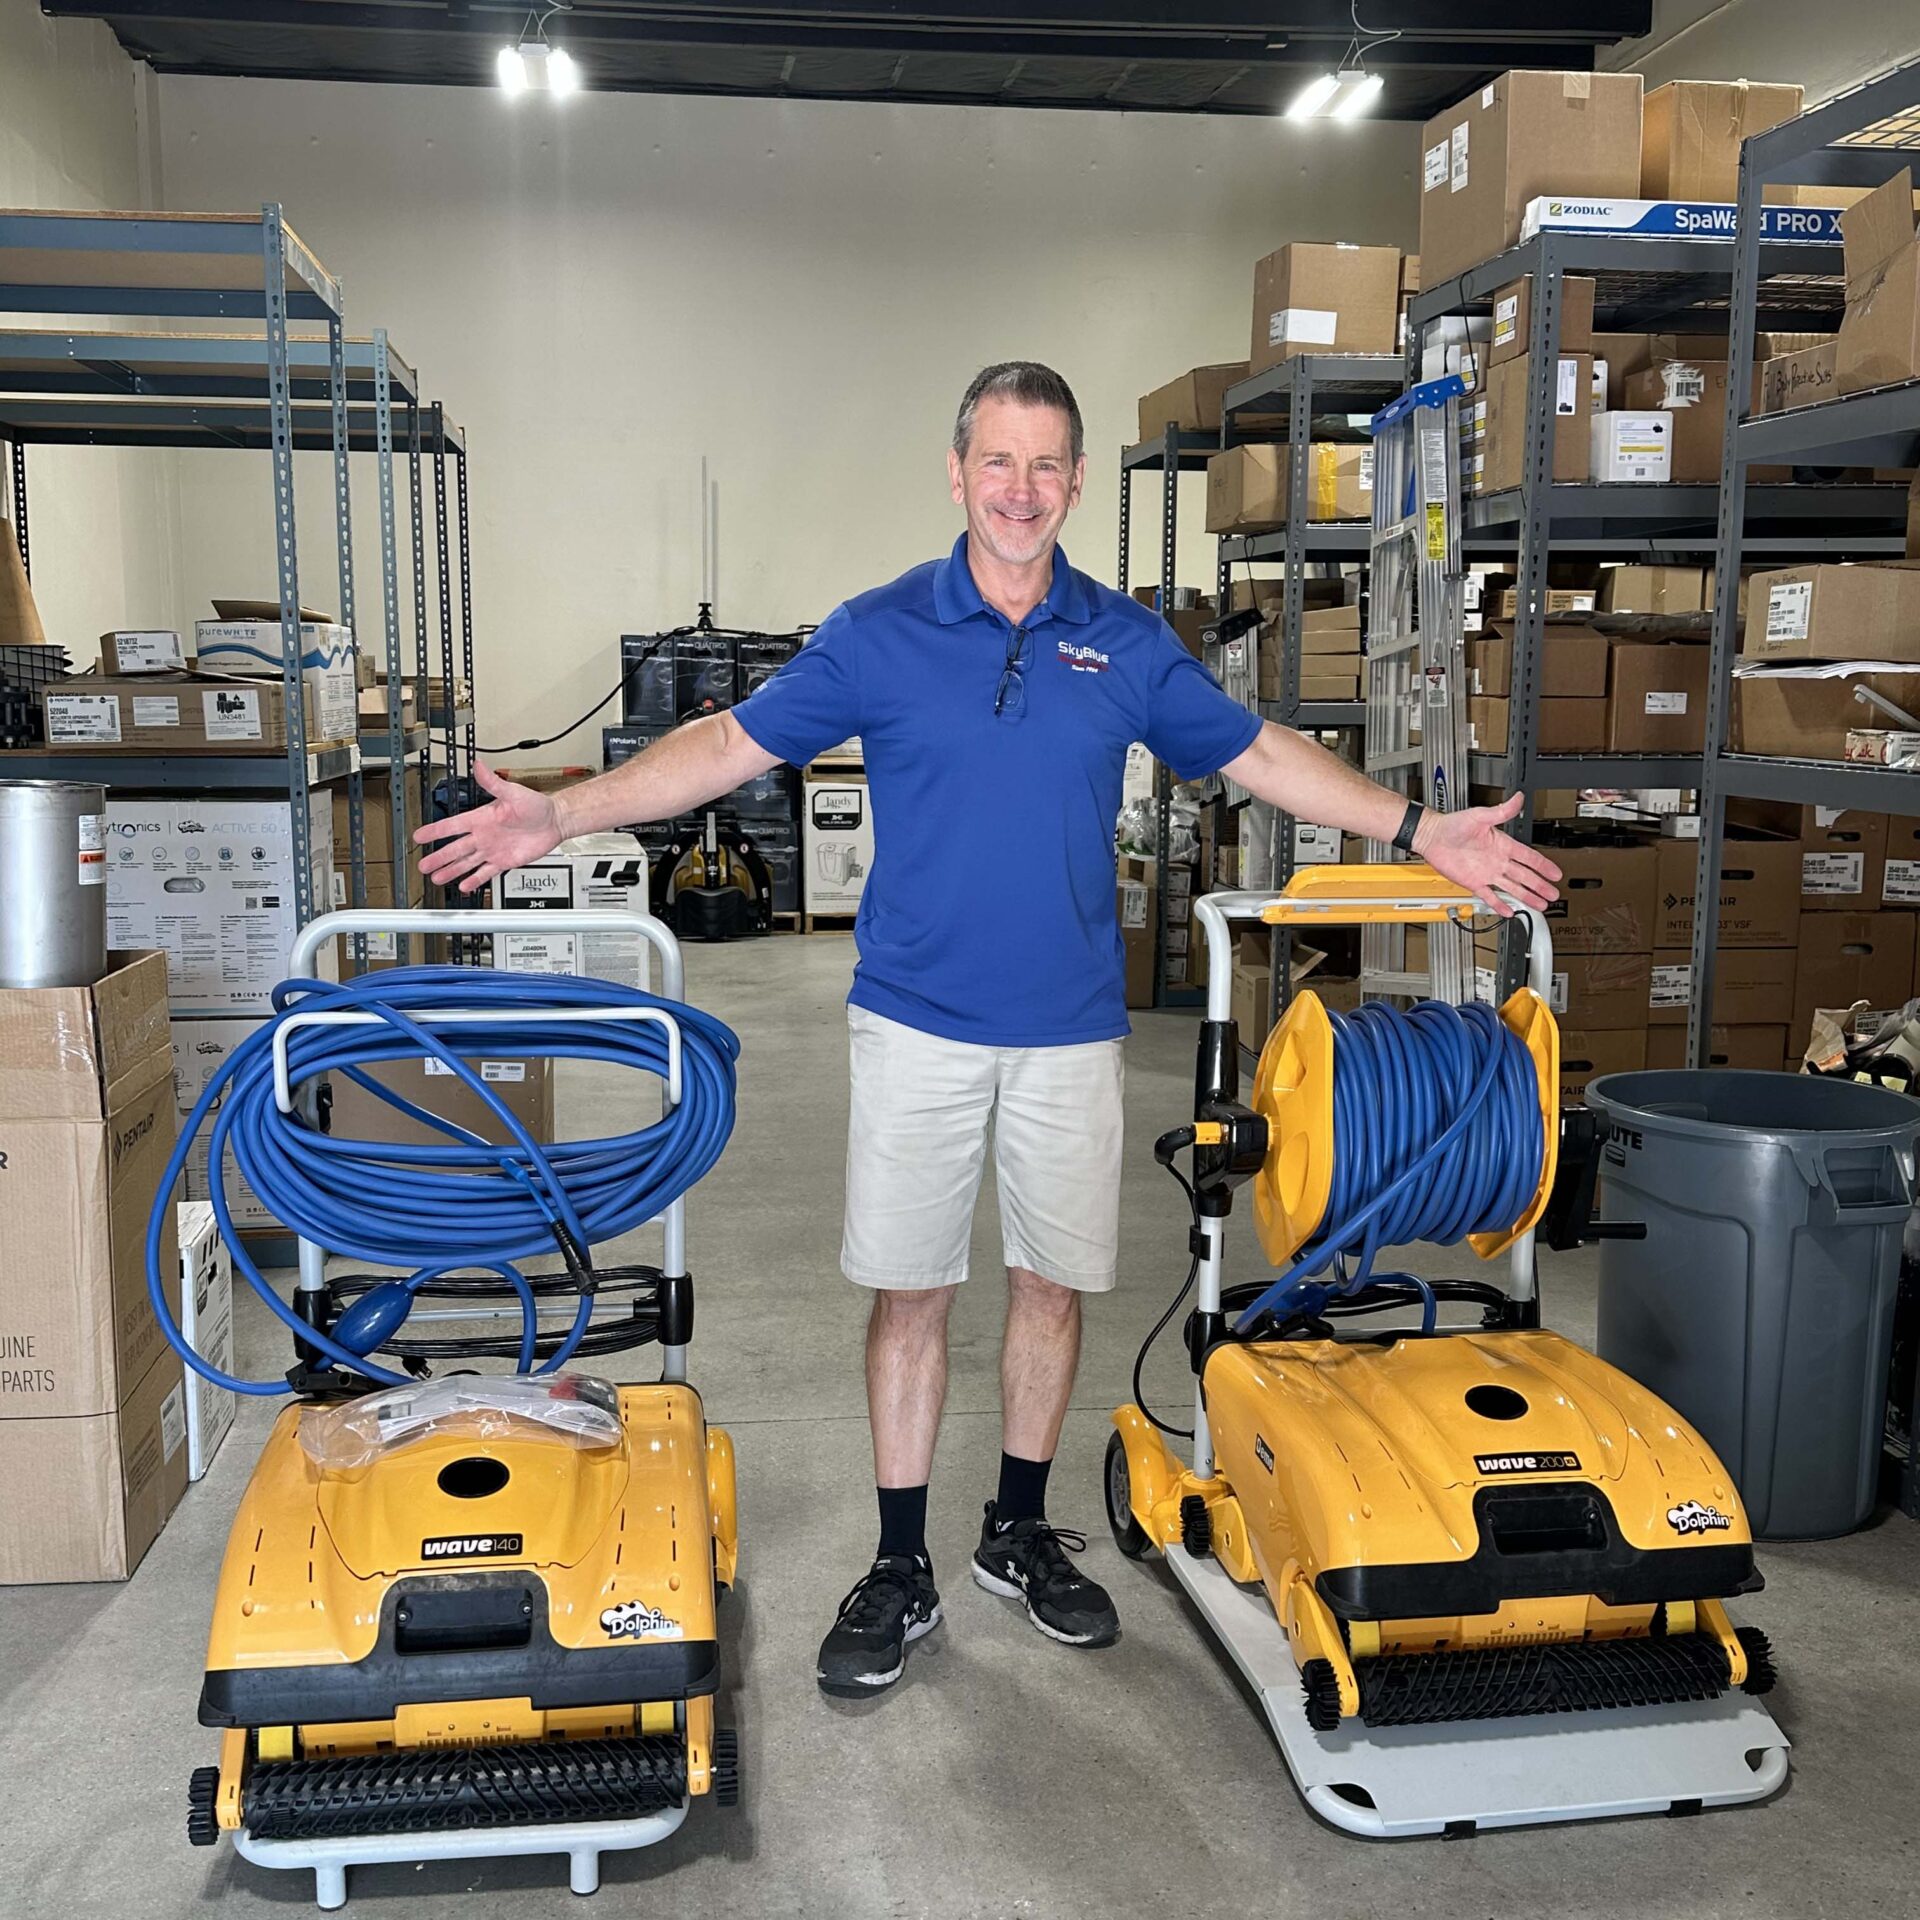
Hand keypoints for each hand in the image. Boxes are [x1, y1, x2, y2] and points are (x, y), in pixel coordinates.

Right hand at [413, 761, 563, 894]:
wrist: (554, 821)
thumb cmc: (536, 805)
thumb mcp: (512, 792)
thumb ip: (493, 782)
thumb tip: (479, 765)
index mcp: (481, 818)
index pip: (452, 826)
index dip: (435, 831)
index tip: (419, 836)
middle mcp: (483, 835)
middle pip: (455, 849)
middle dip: (438, 857)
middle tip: (422, 865)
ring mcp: (493, 850)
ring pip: (466, 863)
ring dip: (451, 871)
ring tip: (436, 878)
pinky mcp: (504, 861)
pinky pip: (486, 872)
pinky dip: (475, 880)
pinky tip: (464, 886)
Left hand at [1413, 794, 1561, 916]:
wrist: (1431, 836)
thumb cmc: (1452, 824)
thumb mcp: (1480, 815)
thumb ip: (1501, 810)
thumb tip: (1518, 798)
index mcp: (1502, 844)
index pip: (1529, 857)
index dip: (1544, 866)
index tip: (1556, 873)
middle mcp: (1497, 860)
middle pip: (1525, 876)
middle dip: (1541, 885)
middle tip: (1554, 894)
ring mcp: (1486, 873)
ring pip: (1512, 888)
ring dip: (1527, 896)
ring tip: (1541, 905)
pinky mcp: (1473, 882)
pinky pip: (1490, 896)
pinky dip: (1500, 905)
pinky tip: (1510, 912)